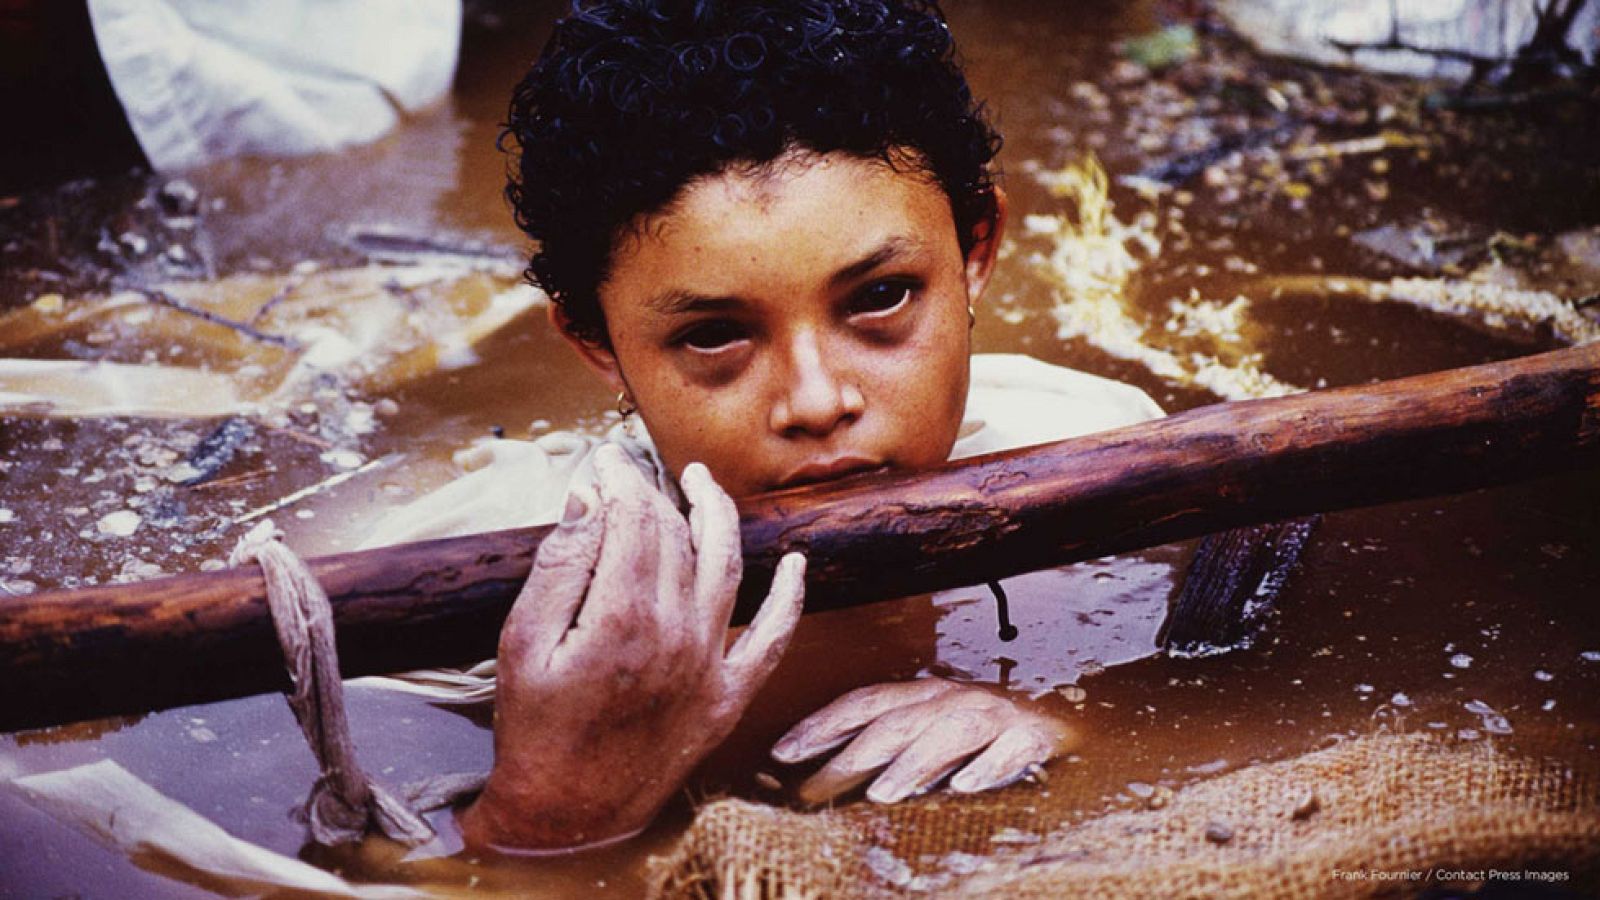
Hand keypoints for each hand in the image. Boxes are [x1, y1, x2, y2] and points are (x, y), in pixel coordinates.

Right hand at [459, 444, 805, 851]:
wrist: (567, 814)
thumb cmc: (536, 729)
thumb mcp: (522, 643)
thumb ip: (560, 566)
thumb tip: (590, 500)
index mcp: (621, 617)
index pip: (633, 519)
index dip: (620, 479)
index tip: (605, 460)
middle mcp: (676, 634)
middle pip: (675, 537)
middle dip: (654, 492)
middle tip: (634, 470)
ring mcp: (709, 665)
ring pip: (726, 566)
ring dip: (718, 516)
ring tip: (703, 483)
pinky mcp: (729, 696)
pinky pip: (774, 638)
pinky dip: (790, 598)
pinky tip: (795, 563)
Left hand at [771, 677, 1071, 804]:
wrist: (1063, 719)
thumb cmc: (980, 736)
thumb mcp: (928, 735)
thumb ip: (884, 751)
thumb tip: (817, 780)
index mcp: (922, 695)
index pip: (863, 703)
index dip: (821, 725)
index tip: (780, 753)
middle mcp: (952, 699)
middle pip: (894, 723)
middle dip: (850, 757)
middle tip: (813, 791)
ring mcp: (993, 715)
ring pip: (947, 733)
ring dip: (913, 763)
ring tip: (881, 794)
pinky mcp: (1033, 737)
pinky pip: (1010, 750)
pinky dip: (988, 767)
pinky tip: (966, 788)